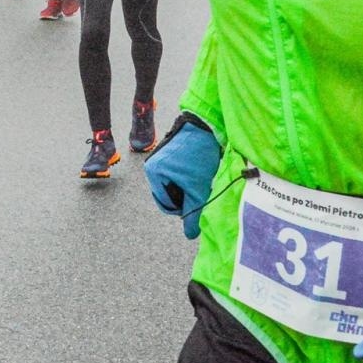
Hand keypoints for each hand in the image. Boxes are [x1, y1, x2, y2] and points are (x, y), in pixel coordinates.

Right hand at [144, 112, 221, 238]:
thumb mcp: (199, 189)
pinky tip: (200, 170)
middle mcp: (153, 165)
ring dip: (189, 186)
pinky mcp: (171, 153)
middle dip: (186, 196)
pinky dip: (189, 177)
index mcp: (154, 173)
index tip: (198, 200)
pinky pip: (178, 174)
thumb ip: (194, 214)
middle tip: (202, 189)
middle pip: (170, 195)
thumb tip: (190, 234)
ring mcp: (161, 158)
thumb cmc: (201, 156)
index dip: (184, 208)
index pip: (167, 205)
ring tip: (202, 178)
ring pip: (176, 185)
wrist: (209, 127)